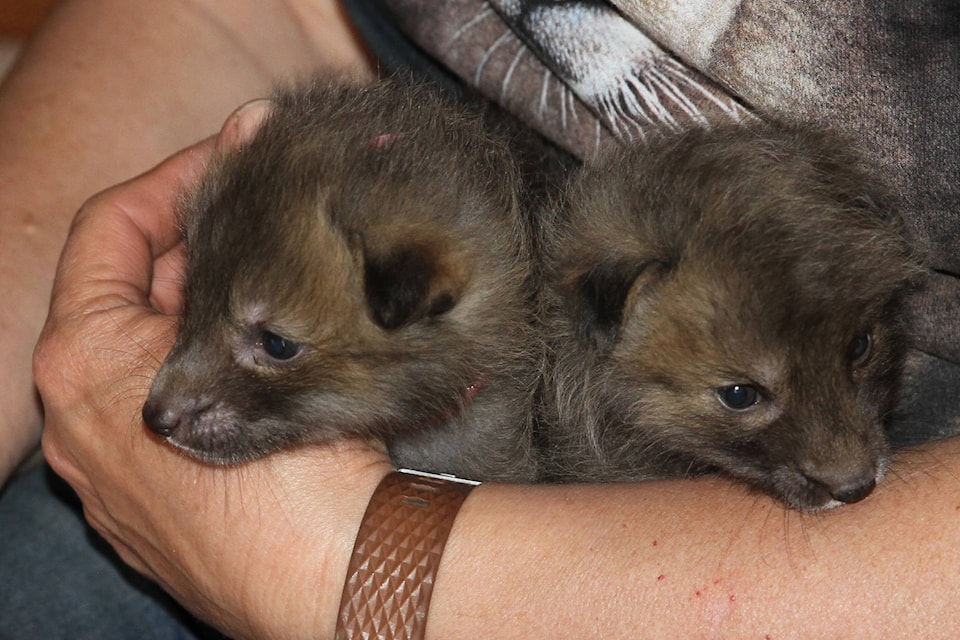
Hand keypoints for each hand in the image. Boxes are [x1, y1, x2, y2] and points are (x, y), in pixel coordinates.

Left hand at [34, 107, 392, 638]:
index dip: (176, 178)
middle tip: (270, 220)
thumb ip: (233, 238)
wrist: (333, 583)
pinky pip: (170, 416)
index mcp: (83, 362)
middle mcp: (78, 421)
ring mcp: (113, 473)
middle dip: (198, 249)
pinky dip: (208, 377)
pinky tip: (268, 370)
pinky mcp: (153, 508)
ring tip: (276, 290)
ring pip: (153, 360)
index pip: (110, 227)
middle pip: (128, 295)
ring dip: (207, 316)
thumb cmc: (293, 468)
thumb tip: (244, 138)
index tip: (235, 158)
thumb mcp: (252, 332)